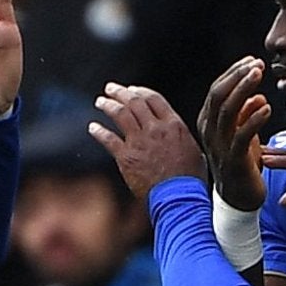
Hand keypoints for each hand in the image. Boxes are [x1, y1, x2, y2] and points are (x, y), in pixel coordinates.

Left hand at [88, 81, 202, 198]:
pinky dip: (99, 131)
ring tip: (100, 101)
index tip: (132, 89)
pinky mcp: (126, 158)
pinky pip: (108, 139)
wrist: (178, 197)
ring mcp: (139, 142)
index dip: (140, 91)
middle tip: (111, 88)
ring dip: (108, 105)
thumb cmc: (190, 180)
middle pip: (134, 102)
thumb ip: (179, 138)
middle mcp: (155, 129)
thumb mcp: (193, 150)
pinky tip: (93, 127)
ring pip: (120, 114)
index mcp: (173, 125)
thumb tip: (175, 136)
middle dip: (120, 92)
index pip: (153, 99)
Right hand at [196, 56, 274, 210]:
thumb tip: (258, 96)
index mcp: (208, 123)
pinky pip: (241, 136)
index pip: (217, 90)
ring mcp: (219, 147)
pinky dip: (254, 119)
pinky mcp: (234, 161)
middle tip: (257, 63)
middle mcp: (209, 133)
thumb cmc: (241, 164)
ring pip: (227, 111)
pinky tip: (267, 107)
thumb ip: (247, 115)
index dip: (233, 73)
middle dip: (237, 76)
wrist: (239, 199)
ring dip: (243, 90)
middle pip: (218, 96)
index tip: (252, 60)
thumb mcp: (244, 134)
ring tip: (259, 75)